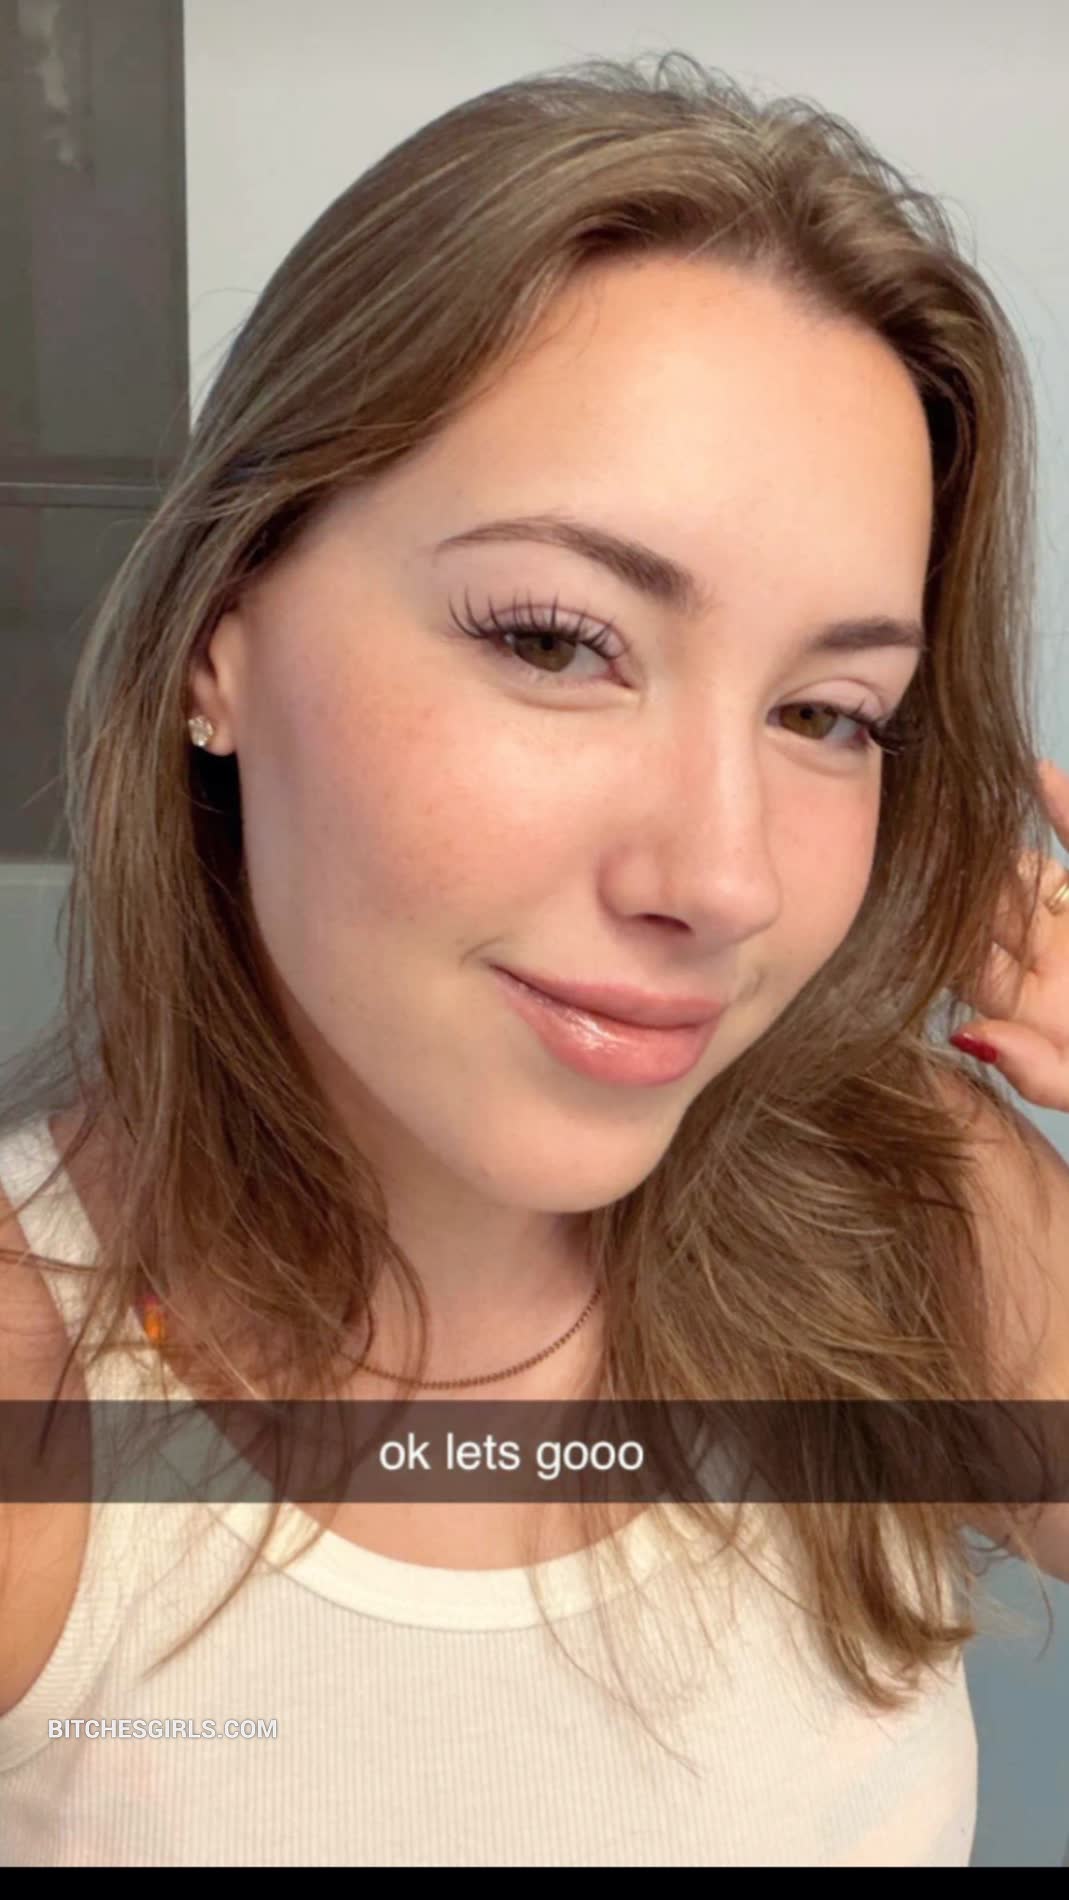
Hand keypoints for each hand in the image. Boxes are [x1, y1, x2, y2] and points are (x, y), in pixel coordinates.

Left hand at [949, 758, 1068, 1109]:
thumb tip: (968, 1037)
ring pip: (1029, 876)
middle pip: (989, 912)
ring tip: (963, 806)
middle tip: (920, 837)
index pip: (968, 966)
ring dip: (1000, 845)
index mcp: (1036, 1015)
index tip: (908, 894)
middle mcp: (1050, 969)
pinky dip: (1063, 808)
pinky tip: (1037, 775)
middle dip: (957, 879)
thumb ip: (1046, 1074)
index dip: (939, 933)